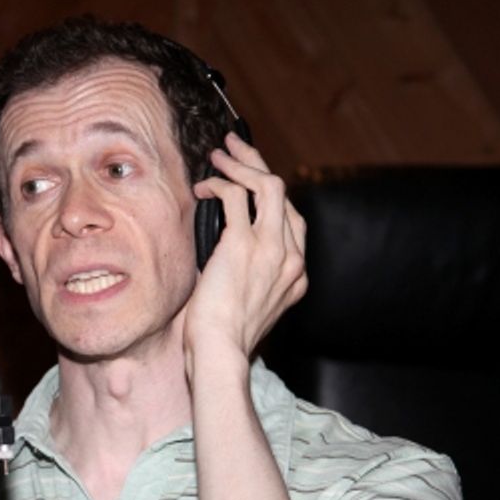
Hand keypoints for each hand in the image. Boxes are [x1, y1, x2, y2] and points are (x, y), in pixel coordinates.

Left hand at [183, 133, 307, 376]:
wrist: (219, 353)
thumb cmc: (220, 338)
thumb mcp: (246, 304)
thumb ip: (247, 276)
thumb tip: (222, 253)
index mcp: (296, 275)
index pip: (291, 219)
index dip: (269, 196)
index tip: (248, 181)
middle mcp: (292, 258)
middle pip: (284, 195)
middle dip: (259, 164)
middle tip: (236, 147)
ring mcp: (272, 249)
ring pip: (268, 185)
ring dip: (242, 163)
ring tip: (220, 154)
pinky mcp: (244, 244)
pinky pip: (237, 196)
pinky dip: (220, 184)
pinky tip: (203, 187)